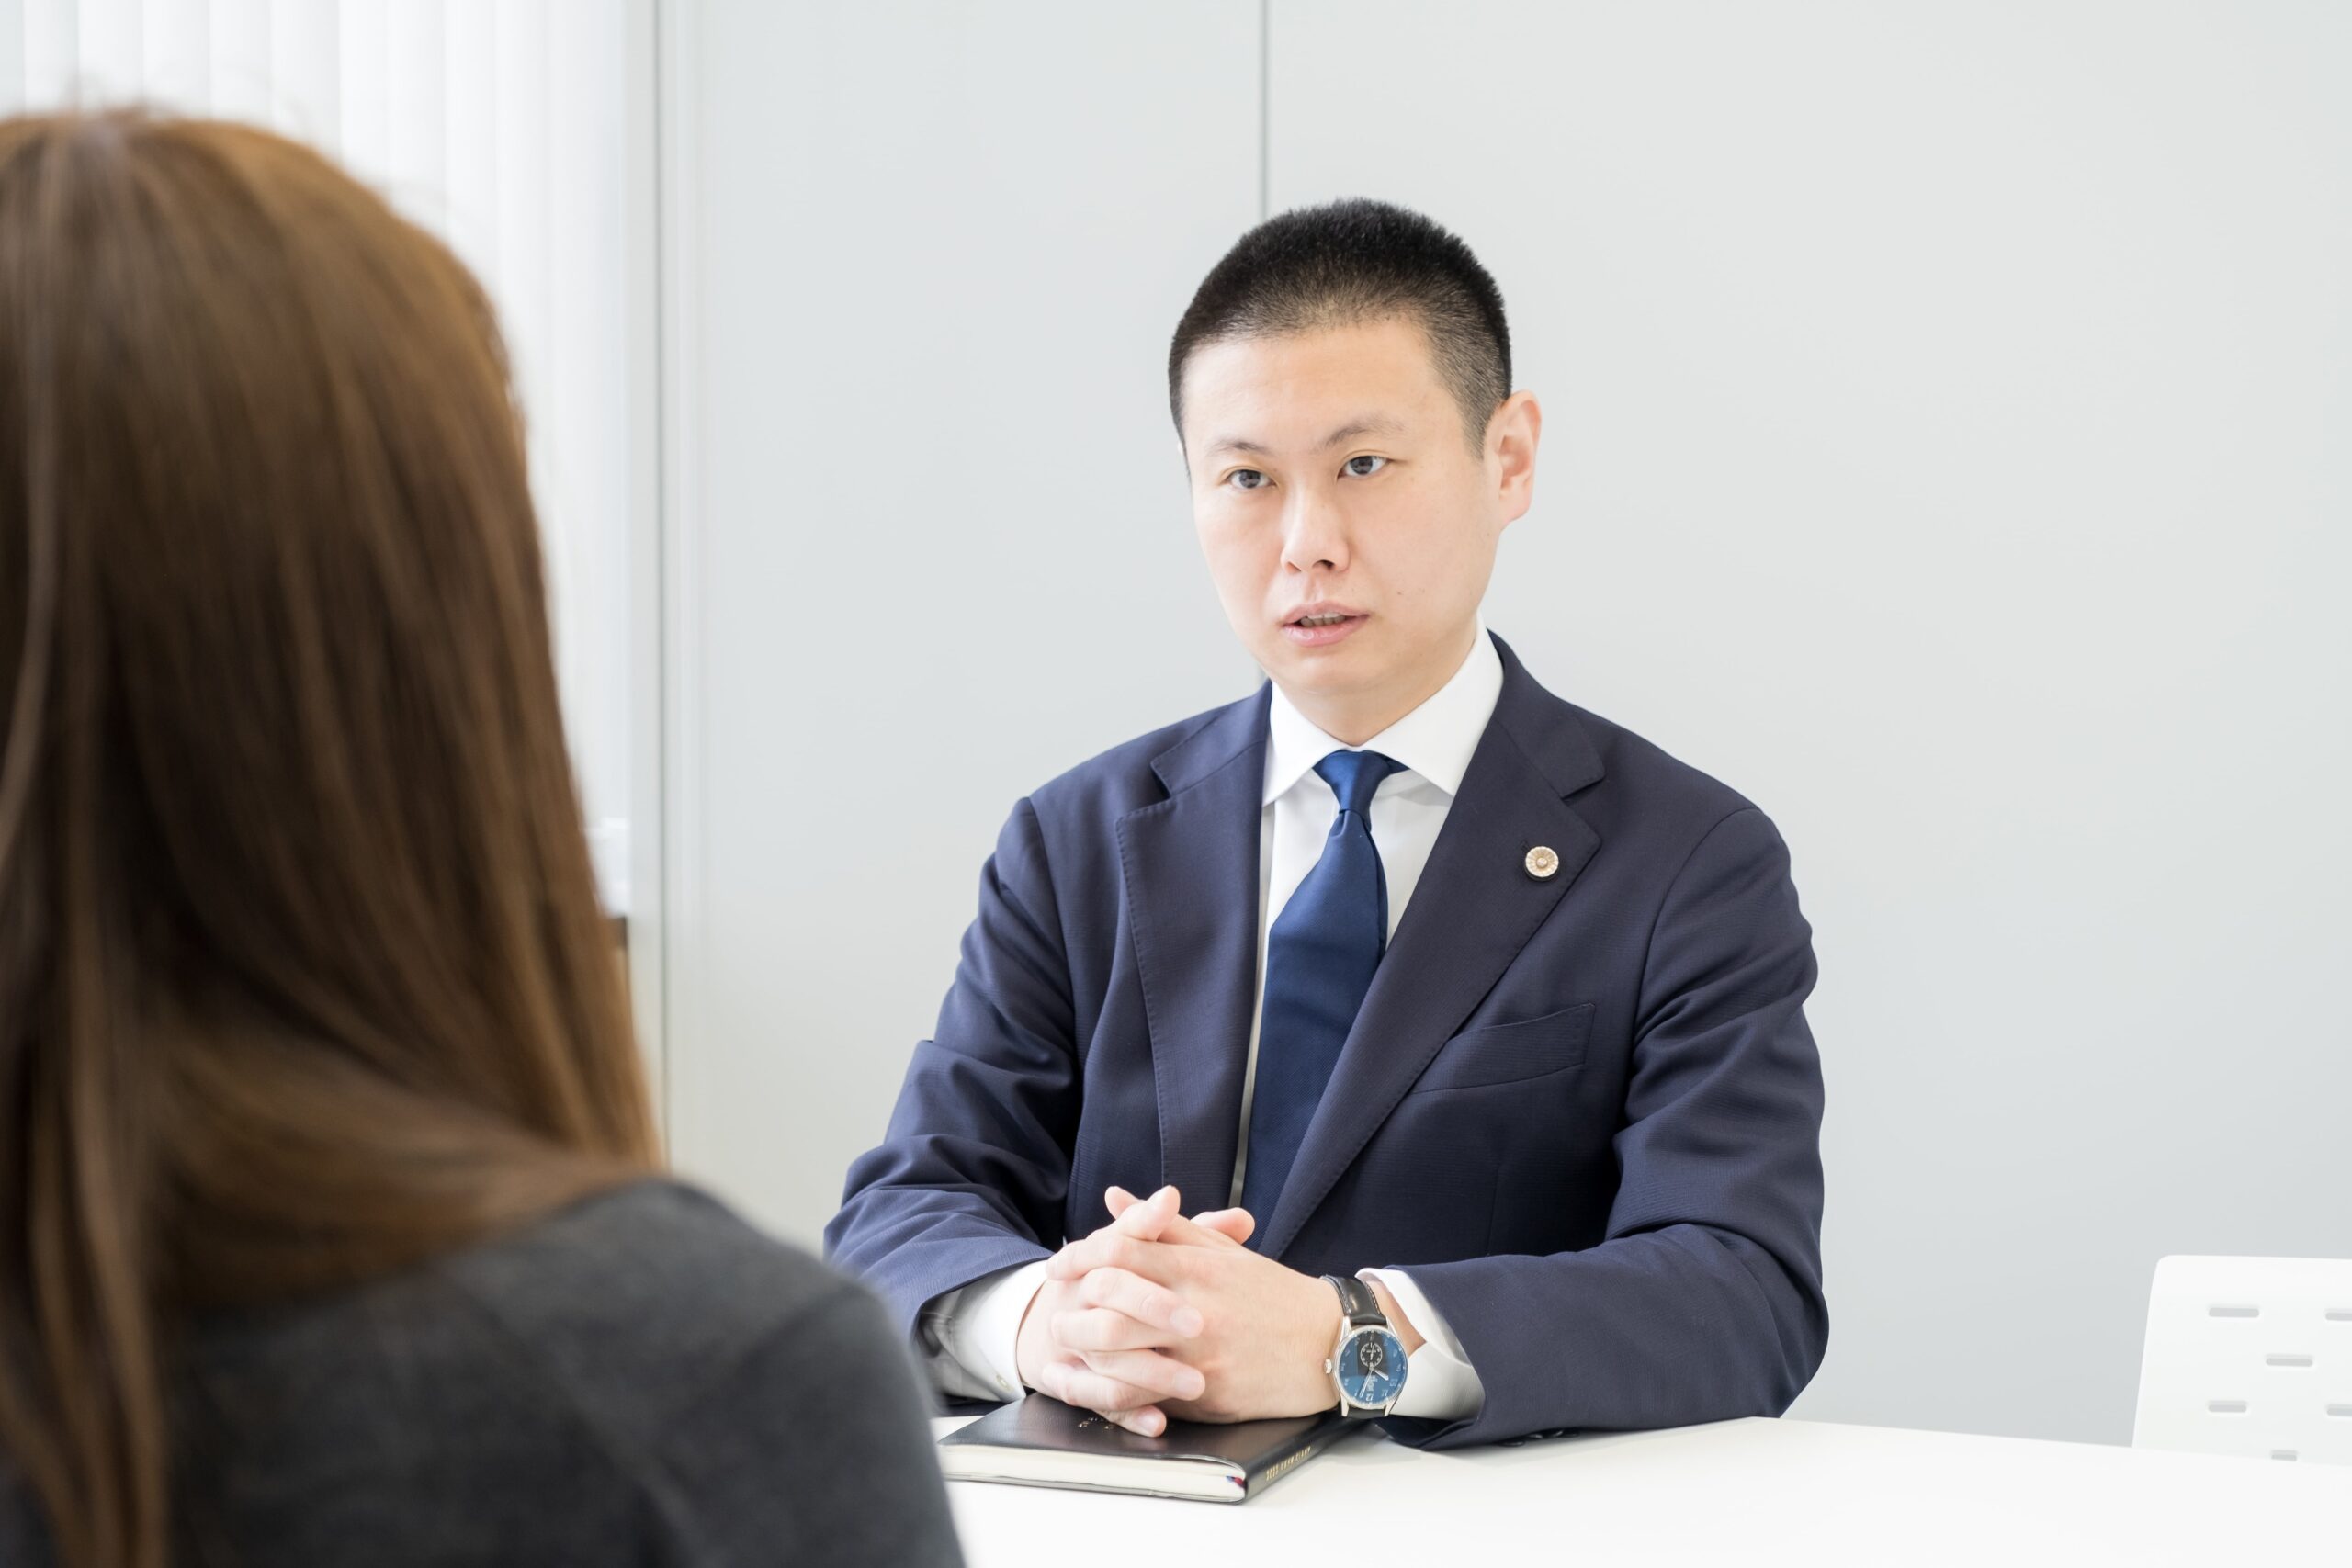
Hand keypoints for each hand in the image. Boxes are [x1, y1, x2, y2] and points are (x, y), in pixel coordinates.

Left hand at [1047, 1186, 1340, 1423]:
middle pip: (1110, 1300)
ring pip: (1123, 1353)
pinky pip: (1150, 1394)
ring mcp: (1200, 1352)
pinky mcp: (1210, 1392)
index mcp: (1196, 1265)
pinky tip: (1101, 1389)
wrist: (1333, 1343)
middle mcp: (1193, 1306)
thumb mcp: (1222, 1251)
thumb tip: (1115, 1199)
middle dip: (1072, 1309)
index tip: (1058, 1267)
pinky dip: (1119, 1393)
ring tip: (1068, 1354)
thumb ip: (1164, 1226)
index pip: (1120, 1251)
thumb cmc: (1275, 1294)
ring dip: (1086, 1354)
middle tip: (1055, 1315)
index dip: (1078, 1256)